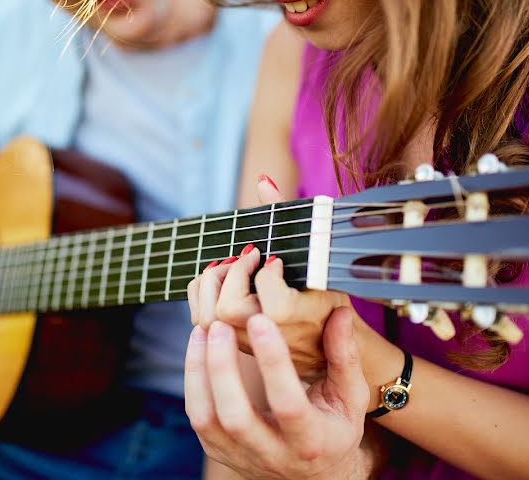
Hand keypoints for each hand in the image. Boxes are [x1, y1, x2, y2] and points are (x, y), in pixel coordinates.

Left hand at [185, 307, 372, 478]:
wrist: (313, 476)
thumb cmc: (334, 429)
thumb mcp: (350, 398)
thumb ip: (345, 357)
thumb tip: (341, 314)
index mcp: (310, 441)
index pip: (288, 405)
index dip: (273, 362)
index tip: (260, 320)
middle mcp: (273, 454)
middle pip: (236, 417)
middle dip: (223, 367)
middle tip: (220, 324)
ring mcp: (240, 455)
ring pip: (206, 418)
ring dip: (199, 371)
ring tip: (203, 330)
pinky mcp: (218, 450)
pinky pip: (197, 416)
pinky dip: (193, 378)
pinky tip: (199, 346)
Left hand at [188, 174, 349, 380]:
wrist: (328, 346)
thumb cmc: (326, 299)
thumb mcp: (315, 258)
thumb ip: (287, 217)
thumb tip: (262, 181)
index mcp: (290, 318)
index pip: (263, 284)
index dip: (266, 266)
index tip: (277, 261)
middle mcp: (263, 336)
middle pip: (224, 305)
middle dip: (232, 272)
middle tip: (250, 256)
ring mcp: (243, 343)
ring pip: (205, 315)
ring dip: (213, 280)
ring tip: (235, 265)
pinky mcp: (230, 344)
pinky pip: (200, 319)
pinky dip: (204, 291)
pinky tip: (225, 277)